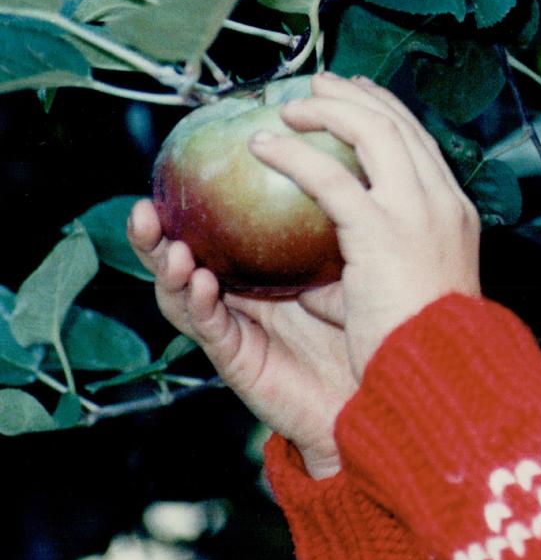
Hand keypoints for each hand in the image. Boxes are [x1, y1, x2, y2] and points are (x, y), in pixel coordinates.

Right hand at [128, 200, 354, 478]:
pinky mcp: (240, 361)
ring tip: (171, 248)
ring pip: (183, 297)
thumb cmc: (367, 323)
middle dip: (156, 239)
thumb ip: (328, 228)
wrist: (376, 388)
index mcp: (258, 273)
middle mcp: (238, 298)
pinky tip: (202, 283)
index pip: (213, 235)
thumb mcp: (349, 264)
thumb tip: (332, 170)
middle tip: (144, 210)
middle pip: (183, 262)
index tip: (175, 176)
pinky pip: (212, 329)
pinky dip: (200, 305)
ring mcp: (235, 330)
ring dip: (170, 272)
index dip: (188, 209)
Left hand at [247, 73, 481, 380]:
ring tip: (287, 108)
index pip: (420, 142)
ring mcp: (415, 210)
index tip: (359, 95)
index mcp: (453, 211)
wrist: (444, 369)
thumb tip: (323, 264)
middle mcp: (440, 200)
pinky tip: (263, 146)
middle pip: (398, 124)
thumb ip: (374, 263)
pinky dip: (294, 154)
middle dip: (356, 96)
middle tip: (319, 83)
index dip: (388, 111)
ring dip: (325, 111)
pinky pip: (329, 177)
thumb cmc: (425, 344)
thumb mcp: (410, 289)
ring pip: (372, 132)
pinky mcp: (380, 229)